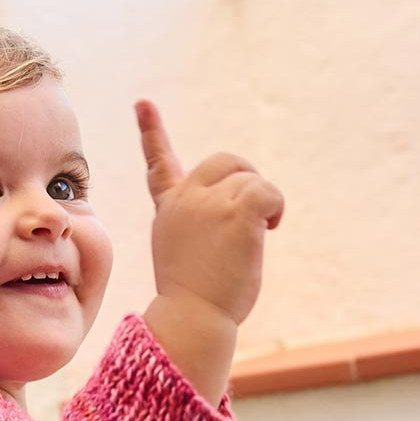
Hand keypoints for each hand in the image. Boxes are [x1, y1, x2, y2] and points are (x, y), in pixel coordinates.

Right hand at [134, 97, 285, 326]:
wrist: (193, 317)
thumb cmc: (195, 300)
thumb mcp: (188, 255)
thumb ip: (203, 224)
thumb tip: (244, 215)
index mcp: (169, 211)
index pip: (159, 164)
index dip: (151, 132)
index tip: (143, 103)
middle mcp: (184, 200)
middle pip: (224, 161)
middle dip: (246, 179)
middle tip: (255, 214)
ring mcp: (209, 202)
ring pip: (252, 180)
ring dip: (263, 206)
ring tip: (255, 238)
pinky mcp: (236, 210)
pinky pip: (269, 191)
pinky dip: (276, 209)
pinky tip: (268, 230)